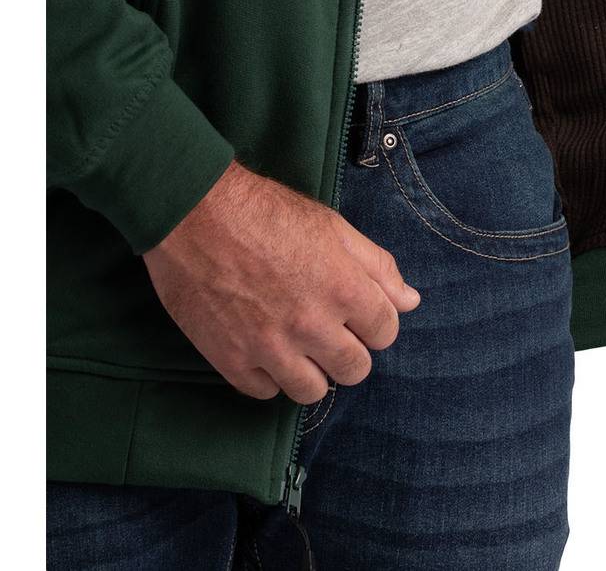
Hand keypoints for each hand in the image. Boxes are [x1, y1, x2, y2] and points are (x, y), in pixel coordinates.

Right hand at [141, 159, 420, 402]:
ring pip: (313, 391)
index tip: (357, 312)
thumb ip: (377, 267)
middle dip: (349, 350)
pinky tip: (264, 347)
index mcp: (345, 289)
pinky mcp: (232, 362)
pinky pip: (266, 393)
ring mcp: (271, 349)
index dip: (375, 321)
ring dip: (312, 370)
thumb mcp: (333, 227)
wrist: (195, 214)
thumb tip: (410, 300)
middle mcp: (313, 325)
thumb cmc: (266, 212)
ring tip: (297, 343)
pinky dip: (269, 376)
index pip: (385, 332)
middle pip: (355, 370)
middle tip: (328, 328)